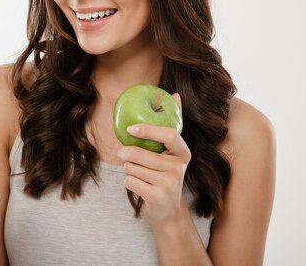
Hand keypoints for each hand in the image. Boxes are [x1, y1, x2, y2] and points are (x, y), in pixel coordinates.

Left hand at [116, 93, 190, 225]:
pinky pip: (130, 181)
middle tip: (121, 153)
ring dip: (129, 170)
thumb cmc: (165, 174)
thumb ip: (172, 124)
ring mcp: (169, 184)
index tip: (131, 128)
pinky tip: (139, 186)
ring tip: (140, 174)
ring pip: (133, 168)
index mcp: (183, 153)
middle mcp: (179, 168)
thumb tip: (176, 95)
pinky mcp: (157, 197)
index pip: (169, 135)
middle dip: (127, 154)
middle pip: (141, 154)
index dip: (149, 130)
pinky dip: (129, 182)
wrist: (167, 210)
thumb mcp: (171, 152)